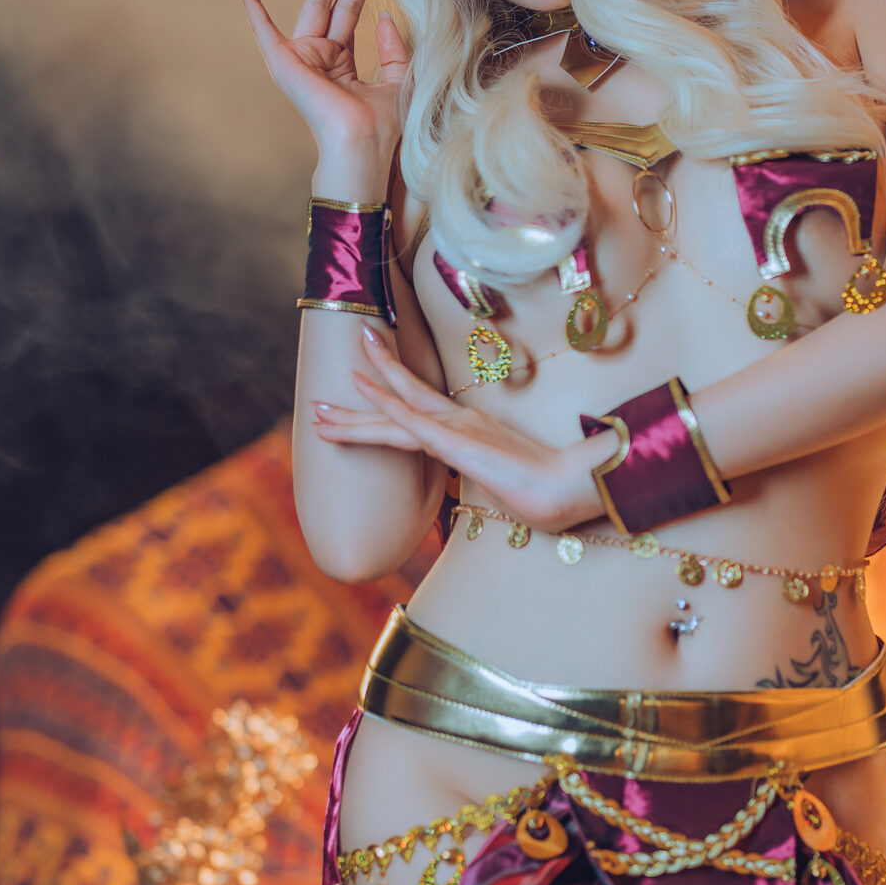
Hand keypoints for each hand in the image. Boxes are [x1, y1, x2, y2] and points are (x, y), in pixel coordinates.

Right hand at [236, 0, 408, 196]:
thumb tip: (386, 16)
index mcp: (341, 61)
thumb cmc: (380, 125)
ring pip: (317, 2)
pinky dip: (252, 5)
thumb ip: (393, 49)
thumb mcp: (398, 79)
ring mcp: (301, 57)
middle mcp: (319, 56)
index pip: (349, 12)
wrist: (361, 146)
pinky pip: (264, 29)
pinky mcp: (284, 61)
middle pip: (336, 0)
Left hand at [311, 329, 593, 530]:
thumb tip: (488, 491)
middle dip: (355, 409)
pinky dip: (386, 404)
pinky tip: (361, 392)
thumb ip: (489, 481)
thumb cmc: (546, 492)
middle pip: (397, 408)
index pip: (417, 416)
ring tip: (318, 407)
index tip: (360, 396)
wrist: (567, 489)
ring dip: (355, 409)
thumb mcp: (506, 487)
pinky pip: (413, 419)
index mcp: (469, 433)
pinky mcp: (457, 440)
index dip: (385, 406)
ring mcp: (457, 429)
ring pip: (395, 411)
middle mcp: (459, 422)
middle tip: (317, 405)